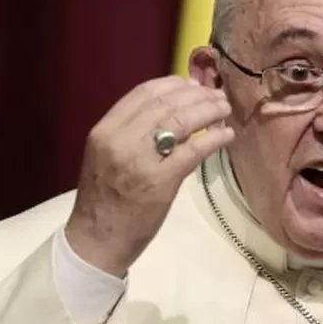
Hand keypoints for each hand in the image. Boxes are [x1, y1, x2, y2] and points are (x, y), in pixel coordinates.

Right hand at [65, 76, 233, 275]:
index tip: (192, 84)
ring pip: (181, 121)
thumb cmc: (104, 199)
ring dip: (208, 111)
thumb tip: (172, 109)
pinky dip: (214, 139)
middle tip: (217, 95)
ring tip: (224, 110)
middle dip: (197, 95)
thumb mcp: (107, 156)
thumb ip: (131, 132)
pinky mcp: (160, 182)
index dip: (172, 83)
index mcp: (105, 131)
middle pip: (166, 103)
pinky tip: (226, 136)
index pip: (142, 93)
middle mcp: (120, 140)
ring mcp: (140, 161)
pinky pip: (194, 151)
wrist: (95, 240)